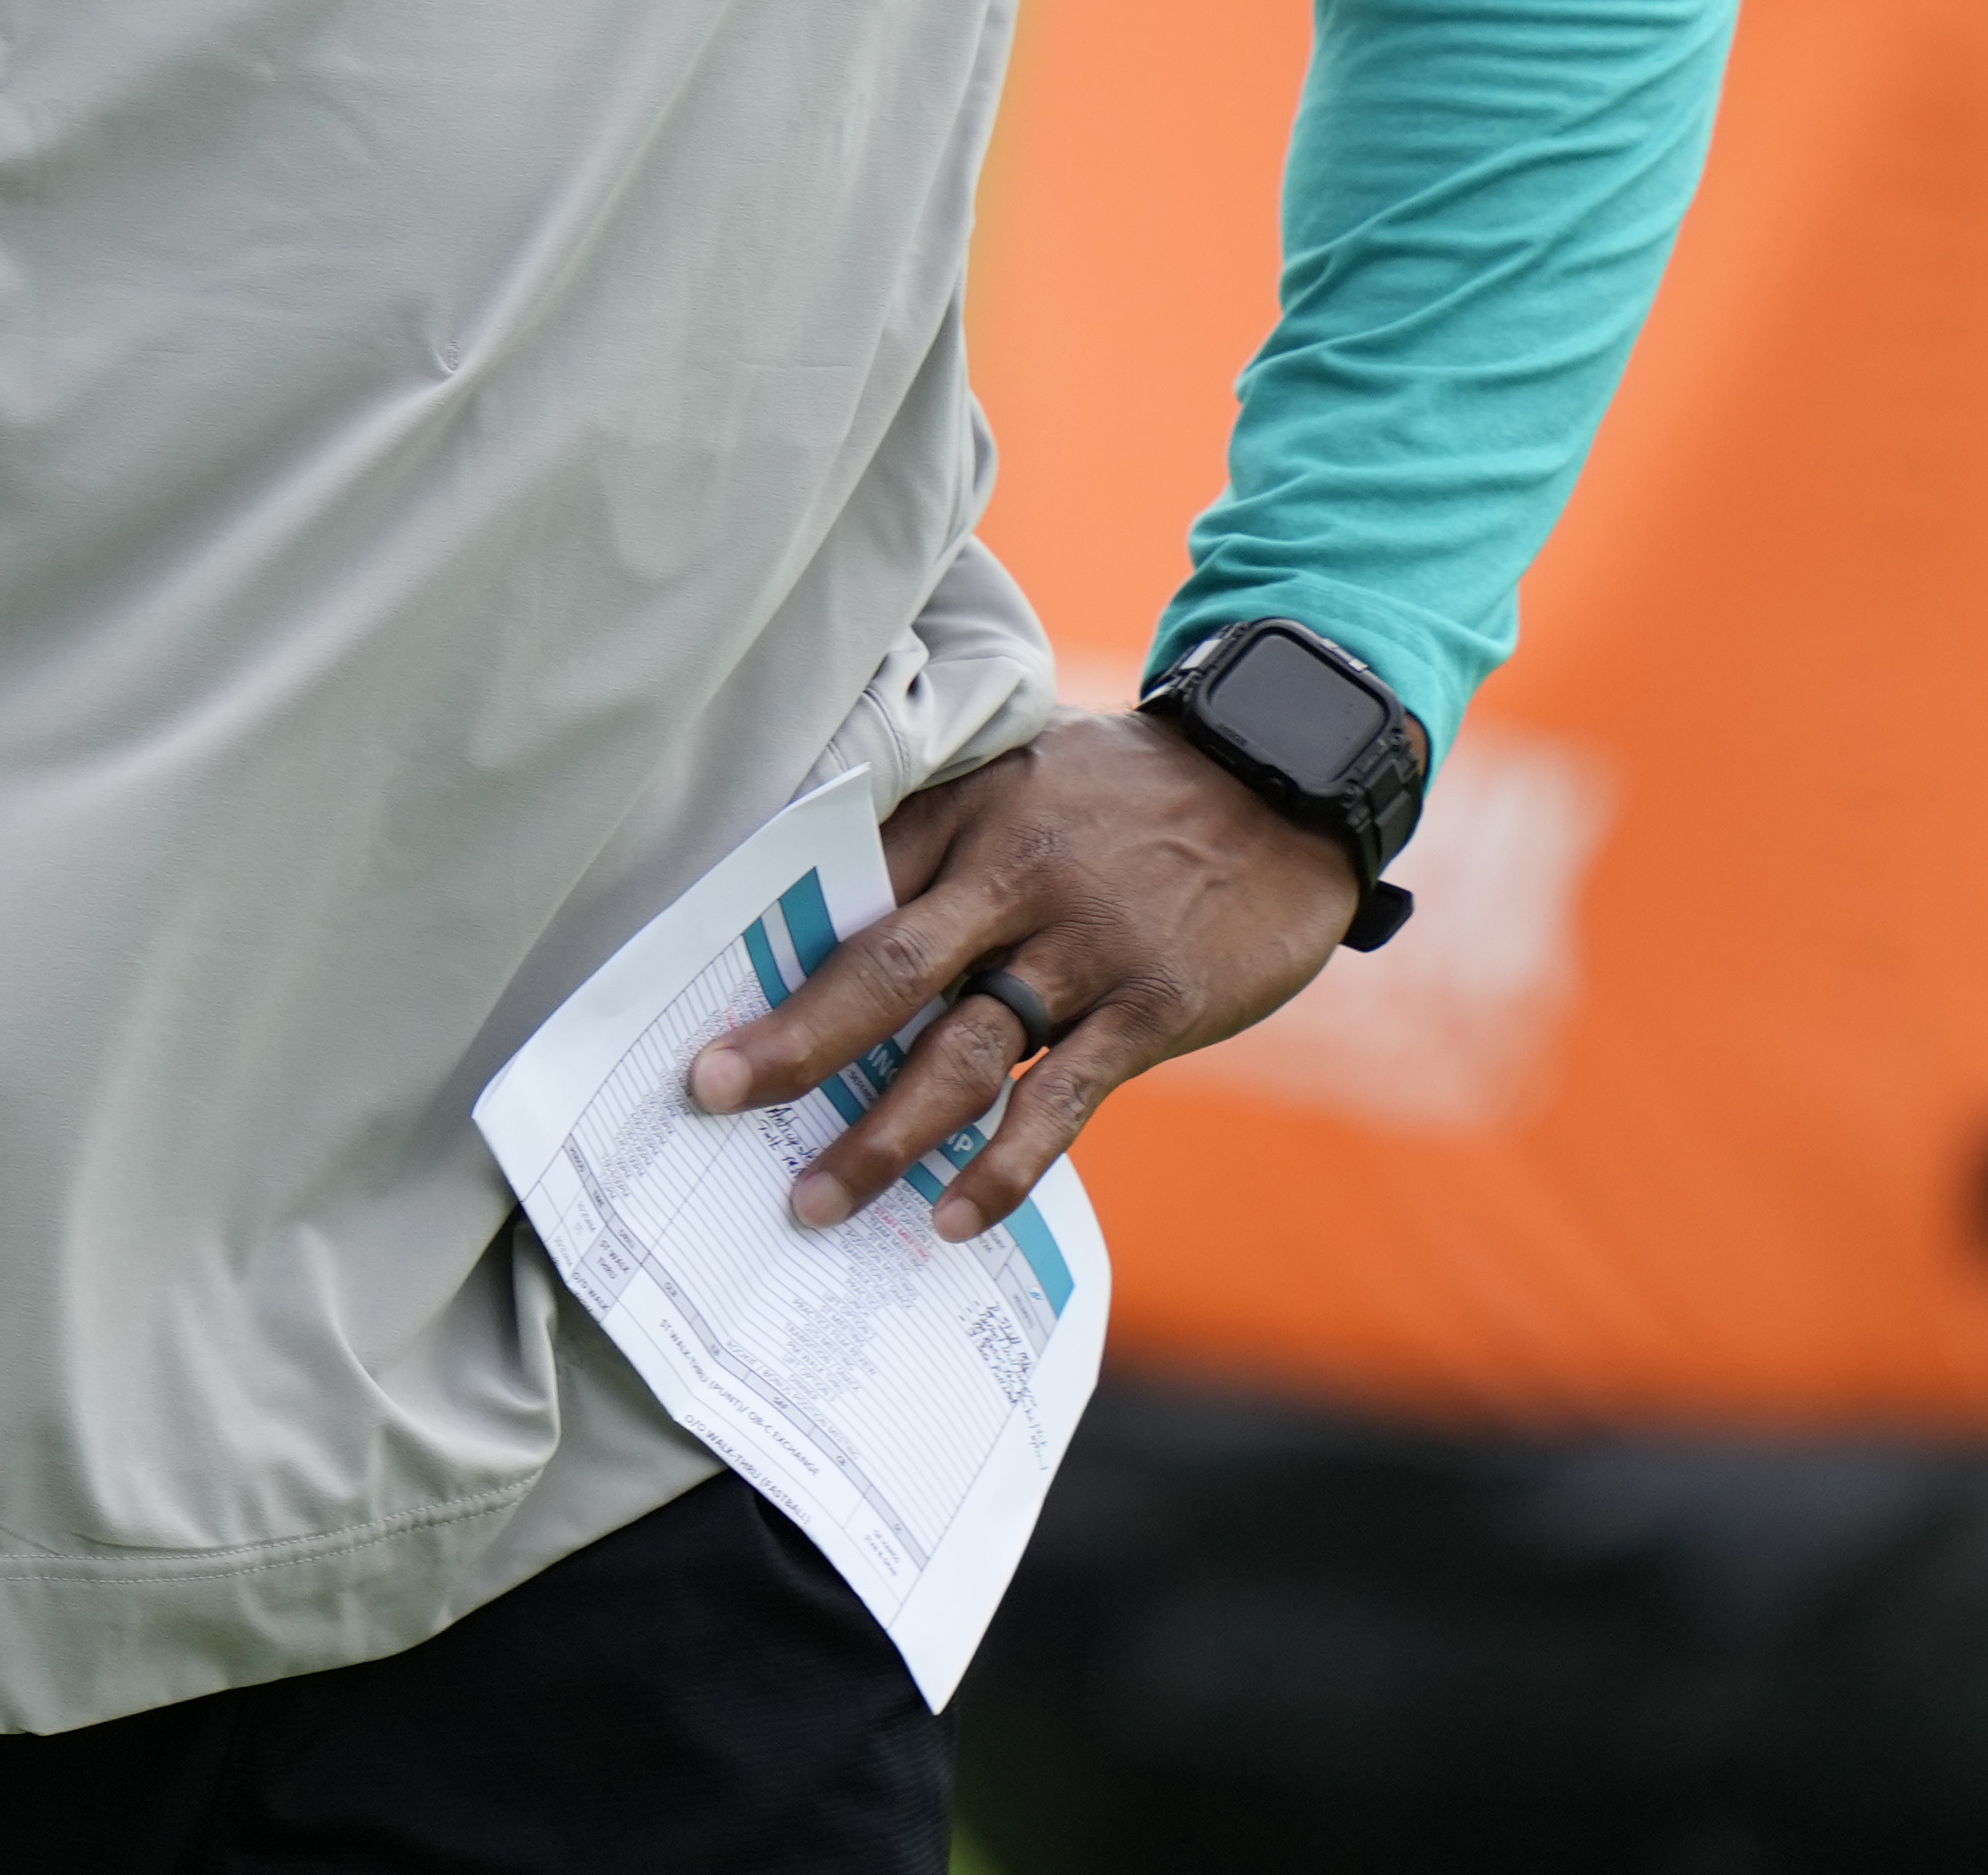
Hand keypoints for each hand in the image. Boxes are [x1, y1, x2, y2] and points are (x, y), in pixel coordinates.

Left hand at [679, 715, 1370, 1243]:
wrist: (1286, 780)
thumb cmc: (1131, 788)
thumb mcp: (1025, 767)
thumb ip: (936, 832)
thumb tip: (828, 917)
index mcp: (969, 812)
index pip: (848, 885)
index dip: (772, 950)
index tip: (701, 1008)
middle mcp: (1015, 877)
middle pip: (884, 973)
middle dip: (793, 1045)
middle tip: (712, 1098)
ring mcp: (1085, 948)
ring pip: (961, 1053)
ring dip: (882, 1135)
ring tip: (814, 1202)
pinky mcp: (1150, 1006)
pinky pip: (1060, 1102)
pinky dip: (1001, 1166)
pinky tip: (950, 1219)